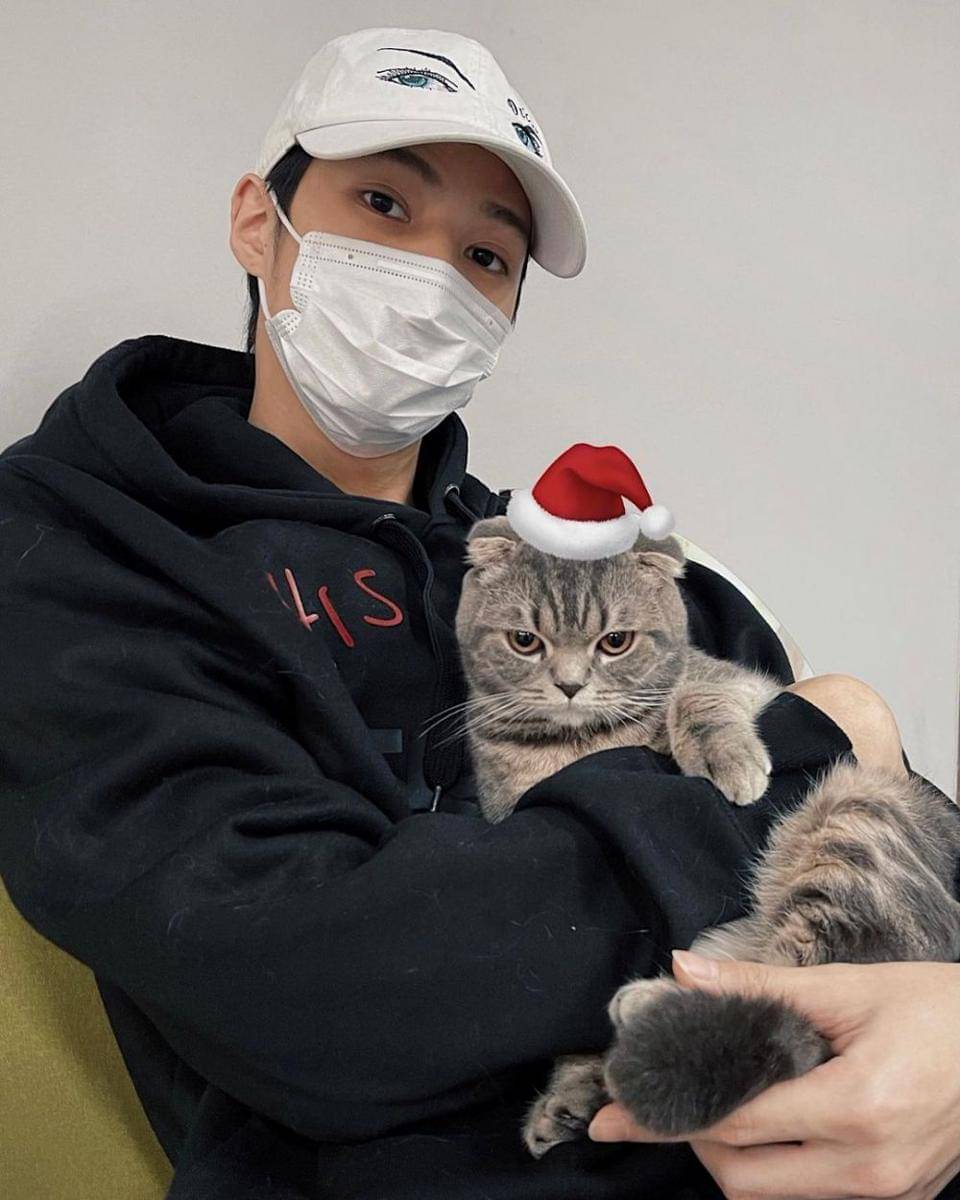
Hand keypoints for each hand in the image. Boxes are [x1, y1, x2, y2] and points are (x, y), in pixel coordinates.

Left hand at [587, 950, 959, 1198]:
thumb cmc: (939, 1009)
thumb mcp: (849, 989)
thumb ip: (758, 986)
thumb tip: (684, 973)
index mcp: (856, 1108)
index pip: (734, 1123)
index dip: (664, 1115)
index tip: (612, 1115)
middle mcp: (869, 1168)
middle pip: (743, 1178)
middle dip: (693, 1140)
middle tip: (666, 1097)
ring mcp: (887, 1193)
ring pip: (773, 1198)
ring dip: (732, 1159)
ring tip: (715, 1106)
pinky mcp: (898, 1199)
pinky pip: (812, 1196)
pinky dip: (775, 1168)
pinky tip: (764, 1125)